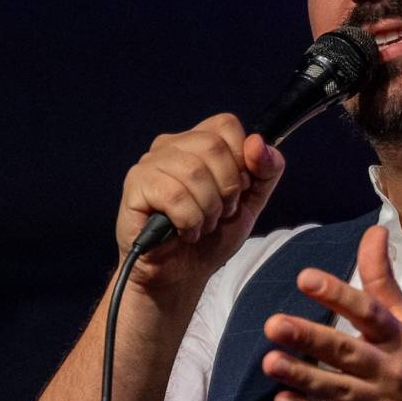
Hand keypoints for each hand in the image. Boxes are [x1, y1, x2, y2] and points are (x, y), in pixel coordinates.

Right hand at [118, 113, 283, 294]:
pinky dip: (189, 221)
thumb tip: (257, 143)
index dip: (241, 159)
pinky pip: (174, 195)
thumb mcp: (251, 202)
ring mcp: (150, 163)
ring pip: (194, 172)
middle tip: (218, 213)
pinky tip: (184, 232)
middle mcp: (170, 146)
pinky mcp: (136, 186)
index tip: (237, 190)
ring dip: (208, 210)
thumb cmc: (211, 236)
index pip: (225, 125)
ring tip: (201, 225)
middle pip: (213, 146)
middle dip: (227, 189)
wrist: (181, 275)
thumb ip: (266, 170)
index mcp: (197, 142)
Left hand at [262, 225, 401, 400]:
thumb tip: (375, 230)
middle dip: (310, 337)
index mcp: (399, 339)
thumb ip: (382, 281)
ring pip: (335, 388)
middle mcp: (388, 369)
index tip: (305, 278)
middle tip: (274, 324)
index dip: (338, 294)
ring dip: (301, 375)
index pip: (369, 312)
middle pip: (346, 351)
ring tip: (269, 361)